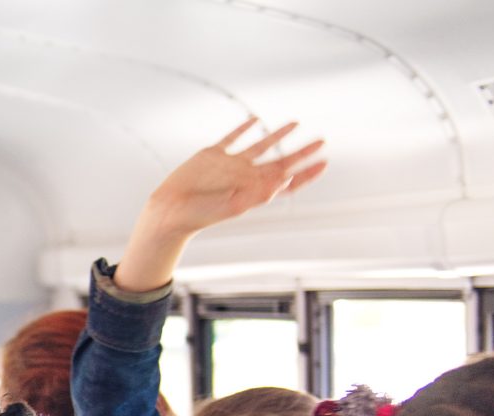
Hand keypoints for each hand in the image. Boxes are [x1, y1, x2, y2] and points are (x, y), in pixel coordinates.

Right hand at [114, 118, 327, 291]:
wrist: (170, 212)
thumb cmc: (200, 216)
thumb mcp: (232, 206)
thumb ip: (257, 194)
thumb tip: (283, 183)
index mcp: (253, 191)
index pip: (288, 181)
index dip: (307, 173)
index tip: (324, 162)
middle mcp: (246, 176)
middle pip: (280, 161)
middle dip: (301, 152)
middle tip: (321, 141)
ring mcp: (230, 164)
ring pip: (261, 146)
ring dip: (278, 136)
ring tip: (295, 124)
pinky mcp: (212, 155)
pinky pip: (232, 138)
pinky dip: (243, 129)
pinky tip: (255, 121)